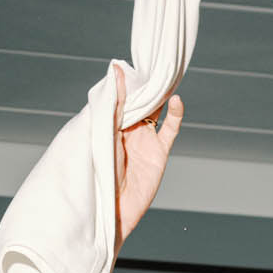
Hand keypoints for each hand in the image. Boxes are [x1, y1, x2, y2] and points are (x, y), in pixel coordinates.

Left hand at [114, 73, 183, 249]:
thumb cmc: (96, 174)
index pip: (121, 95)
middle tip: (154, 63)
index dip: (127, 80)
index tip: (131, 62)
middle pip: (140, 100)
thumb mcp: (102, 132)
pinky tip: (177, 100)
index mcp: (109, 124)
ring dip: (161, 95)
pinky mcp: (158, 153)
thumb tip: (116, 70)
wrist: (107, 210)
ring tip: (167, 75)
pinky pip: (169, 129)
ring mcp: (143, 140)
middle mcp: (127, 130)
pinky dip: (175, 114)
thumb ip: (112, 103)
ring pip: (156, 110)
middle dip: (146, 84)